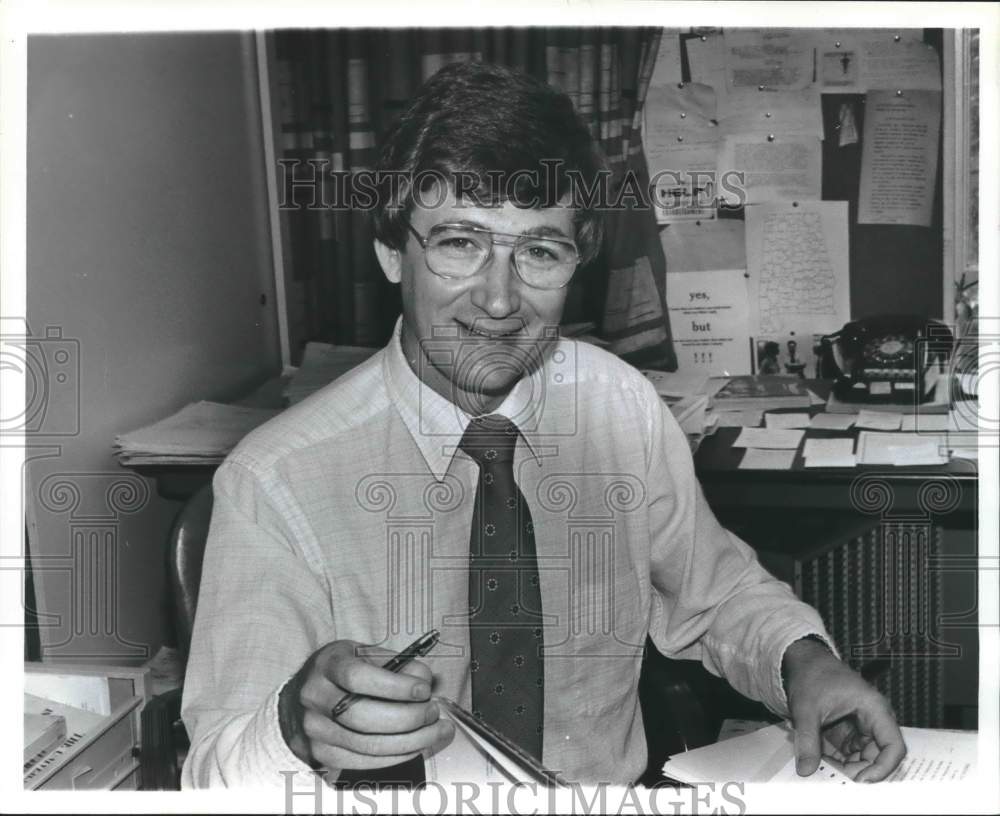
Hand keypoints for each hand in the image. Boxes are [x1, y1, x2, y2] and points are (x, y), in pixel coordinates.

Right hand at [278, 640, 454, 770]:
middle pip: (362, 717)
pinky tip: (416, 746)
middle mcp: (315, 697)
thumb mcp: (368, 654)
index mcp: (328, 665)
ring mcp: (315, 730)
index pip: (357, 677)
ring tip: (434, 730)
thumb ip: (398, 663)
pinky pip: (364, 764)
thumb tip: (424, 682)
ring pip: (367, 746)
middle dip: (408, 718)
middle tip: (433, 713)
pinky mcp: (322, 756)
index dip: (395, 686)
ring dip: (410, 741)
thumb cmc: (346, 671)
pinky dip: (396, 758)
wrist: (310, 693)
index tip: (423, 690)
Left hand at [782, 637, 905, 782]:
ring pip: (863, 757)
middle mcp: (874, 719)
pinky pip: (850, 753)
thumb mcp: (805, 708)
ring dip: (846, 767)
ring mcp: (862, 725)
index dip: (882, 768)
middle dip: (859, 770)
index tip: (862, 781)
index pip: (893, 746)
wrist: (803, 661)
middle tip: (835, 778)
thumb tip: (806, 770)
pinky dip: (838, 760)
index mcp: (874, 708)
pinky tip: (822, 760)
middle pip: (878, 756)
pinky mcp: (850, 730)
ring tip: (824, 767)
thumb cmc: (811, 675)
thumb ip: (807, 740)